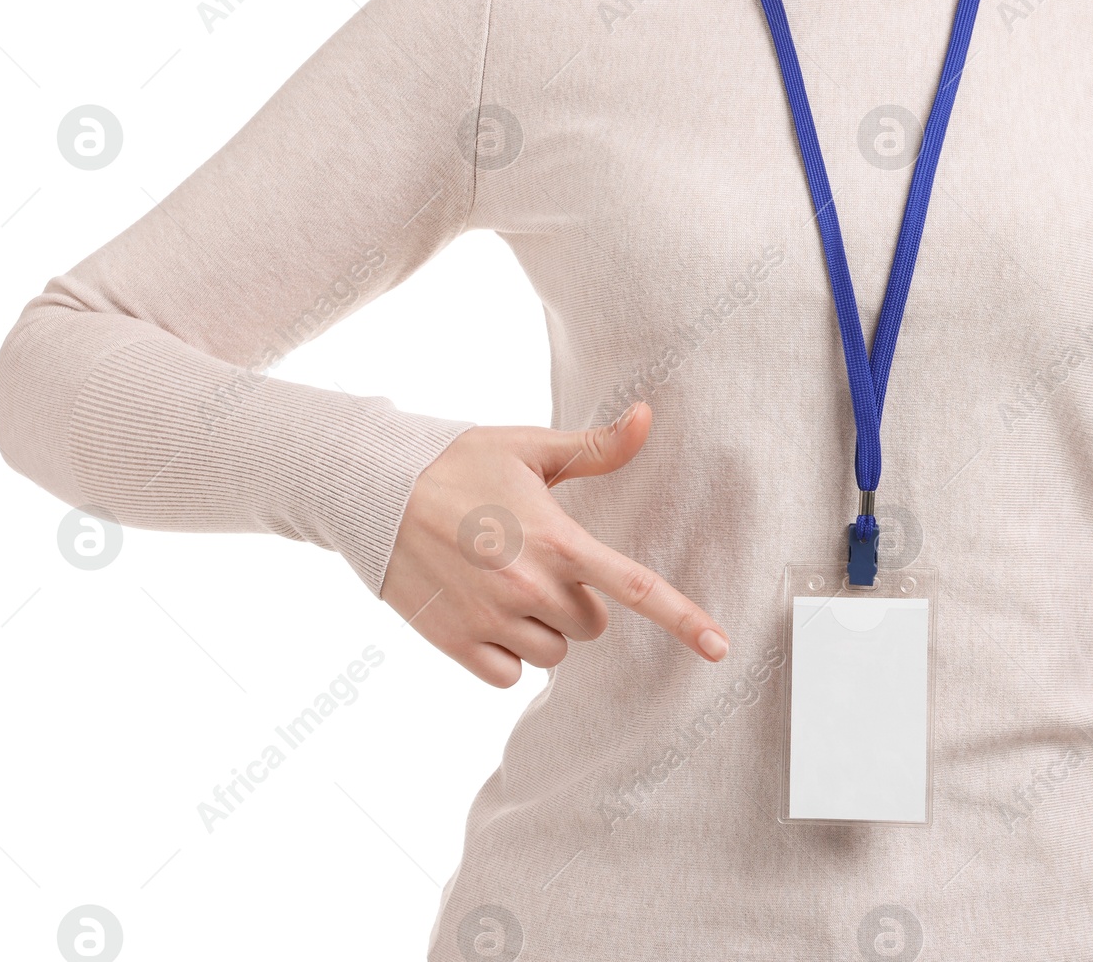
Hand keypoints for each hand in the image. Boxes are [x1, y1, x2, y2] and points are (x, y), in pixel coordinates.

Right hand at [381, 402, 729, 686]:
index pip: (635, 588)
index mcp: (557, 539)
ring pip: (551, 655)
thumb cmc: (457, 463)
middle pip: (590, 627)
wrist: (372, 490)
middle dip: (574, 603)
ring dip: (539, 631)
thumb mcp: (529, 448)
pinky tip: (480, 613)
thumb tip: (649, 416)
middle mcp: (530, 586)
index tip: (721, 649)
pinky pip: (508, 676)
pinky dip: (502, 655)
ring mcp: (492, 619)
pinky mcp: (456, 643)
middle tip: (534, 564)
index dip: (684, 620)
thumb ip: (596, 446)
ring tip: (500, 584)